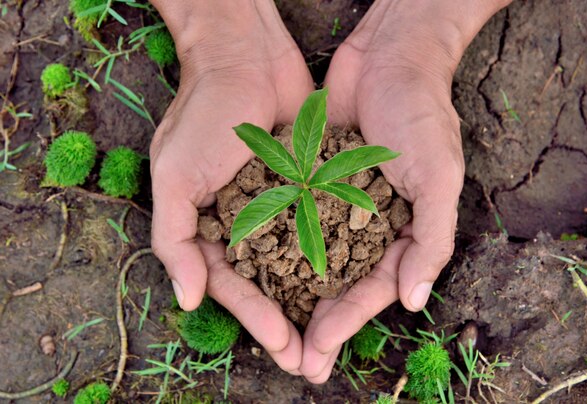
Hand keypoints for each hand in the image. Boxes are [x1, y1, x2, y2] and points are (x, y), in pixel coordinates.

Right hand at [149, 0, 312, 372]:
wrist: (245, 56)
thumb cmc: (203, 115)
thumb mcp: (175, 176)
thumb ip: (175, 239)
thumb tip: (188, 300)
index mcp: (212, 227)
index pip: (234, 284)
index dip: (255, 317)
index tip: (281, 345)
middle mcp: (249, 223)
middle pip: (270, 283)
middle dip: (288, 322)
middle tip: (311, 359)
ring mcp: (282, 205)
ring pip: (301, 262)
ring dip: (315, 299)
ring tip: (334, 335)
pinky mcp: (312, 185)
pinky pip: (325, 225)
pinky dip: (337, 253)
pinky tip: (356, 280)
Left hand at [299, 0, 509, 381]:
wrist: (389, 55)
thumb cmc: (422, 113)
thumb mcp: (439, 176)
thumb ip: (430, 239)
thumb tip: (414, 301)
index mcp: (403, 229)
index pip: (374, 287)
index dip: (348, 321)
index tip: (319, 351)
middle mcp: (367, 222)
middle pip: (340, 283)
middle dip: (318, 322)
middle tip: (295, 362)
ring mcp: (336, 202)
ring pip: (312, 258)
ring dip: (294, 295)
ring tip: (272, 332)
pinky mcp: (310, 178)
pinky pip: (291, 218)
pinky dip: (276, 244)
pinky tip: (254, 272)